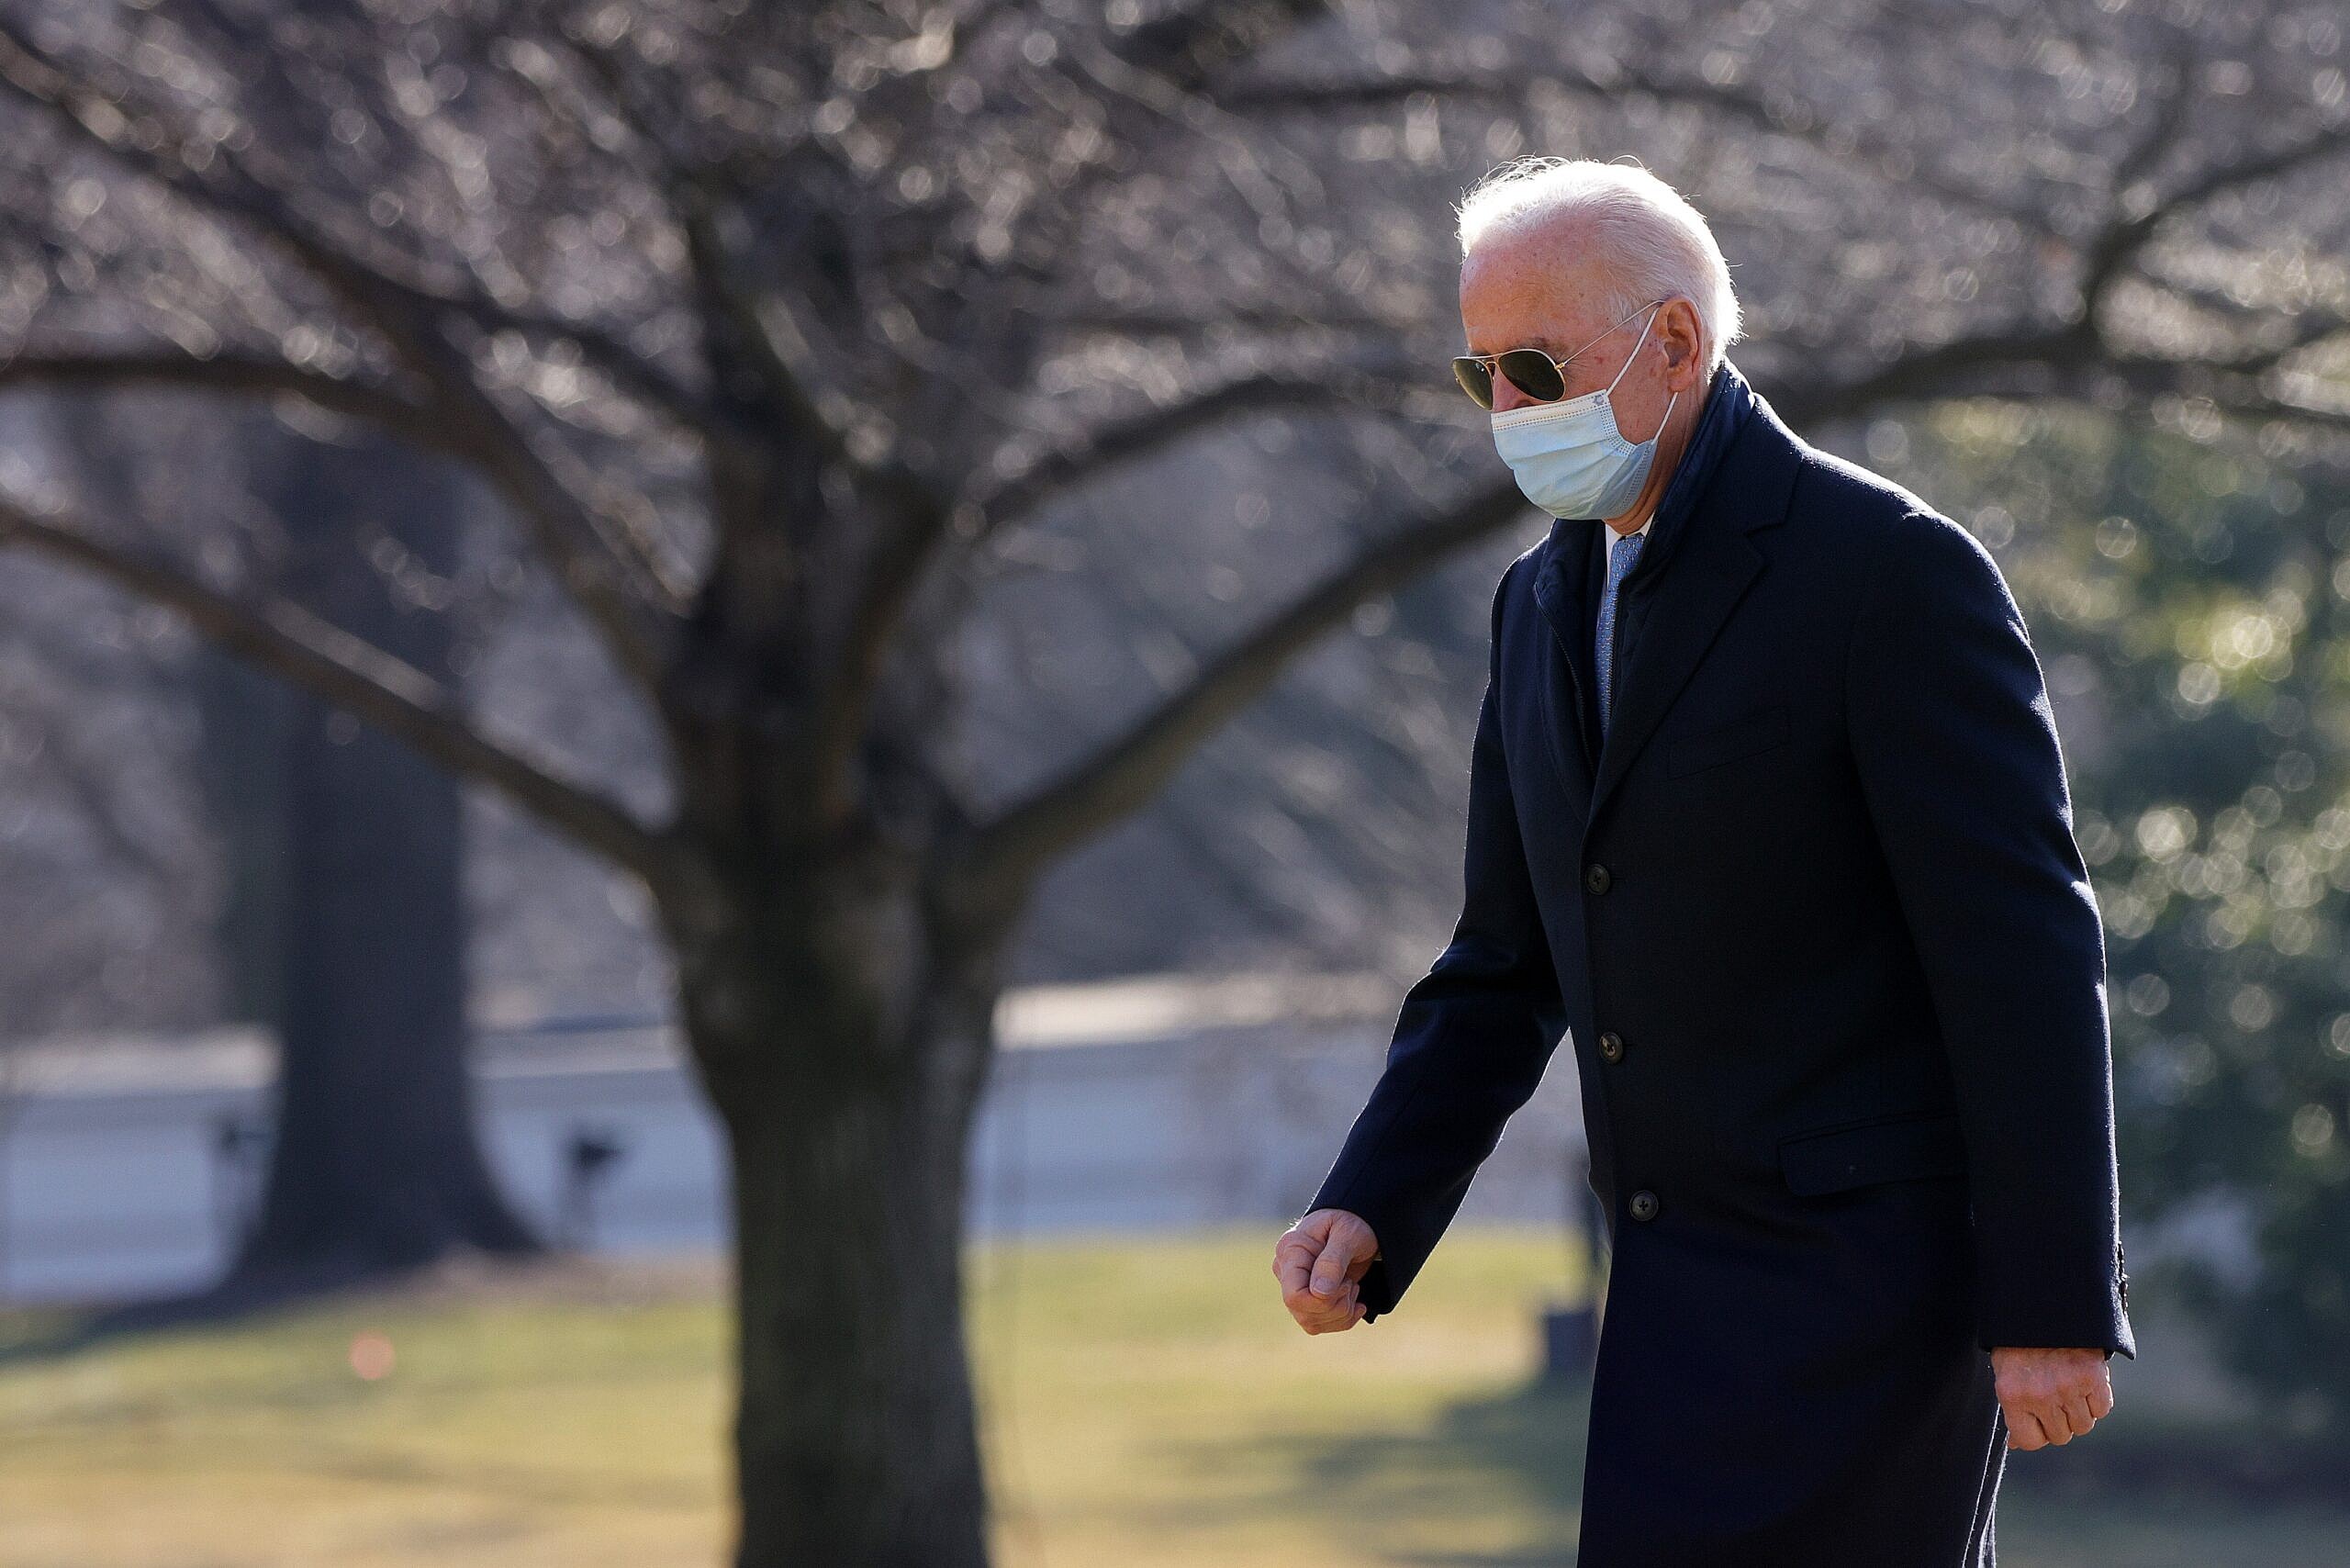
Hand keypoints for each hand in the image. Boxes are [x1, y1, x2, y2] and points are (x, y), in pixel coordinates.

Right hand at [1273, 1208, 1377, 1332]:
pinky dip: (1343, 1320)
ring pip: (1311, 1323)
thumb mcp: (1348, 1235)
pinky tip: (1356, 1303)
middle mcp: (1286, 1271)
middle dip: (1337, 1307)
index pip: (1294, 1296)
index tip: (1346, 1282)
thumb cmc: (1353, 1223)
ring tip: (1353, 1286)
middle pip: (1303, 1313)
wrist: (1357, 1224)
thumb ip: (1333, 1262)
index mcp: (1290, 1251)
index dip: (1323, 1301)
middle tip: (1352, 1283)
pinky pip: (1319, 1325)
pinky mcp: (1305, 1299)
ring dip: (1342, 1313)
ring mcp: (1294, 1287)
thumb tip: (1319, 1293)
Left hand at [1991, 1346, 2114, 1448]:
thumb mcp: (2005, 1372)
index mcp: (2011, 1396)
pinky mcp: (2093, 1377)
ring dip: (2078, 1412)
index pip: (2030, 1441)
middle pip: (2060, 1436)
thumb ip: (2013, 1408)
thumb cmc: (2019, 1341)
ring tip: (2068, 1387)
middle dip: (2058, 1422)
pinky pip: (2102, 1409)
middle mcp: (2040, 1396)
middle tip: (2053, 1399)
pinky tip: (2084, 1381)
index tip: (2037, 1422)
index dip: (2036, 1434)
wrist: (2044, 1304)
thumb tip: (2016, 1444)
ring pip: (2083, 1426)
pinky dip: (2097, 1400)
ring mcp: (2068, 1388)